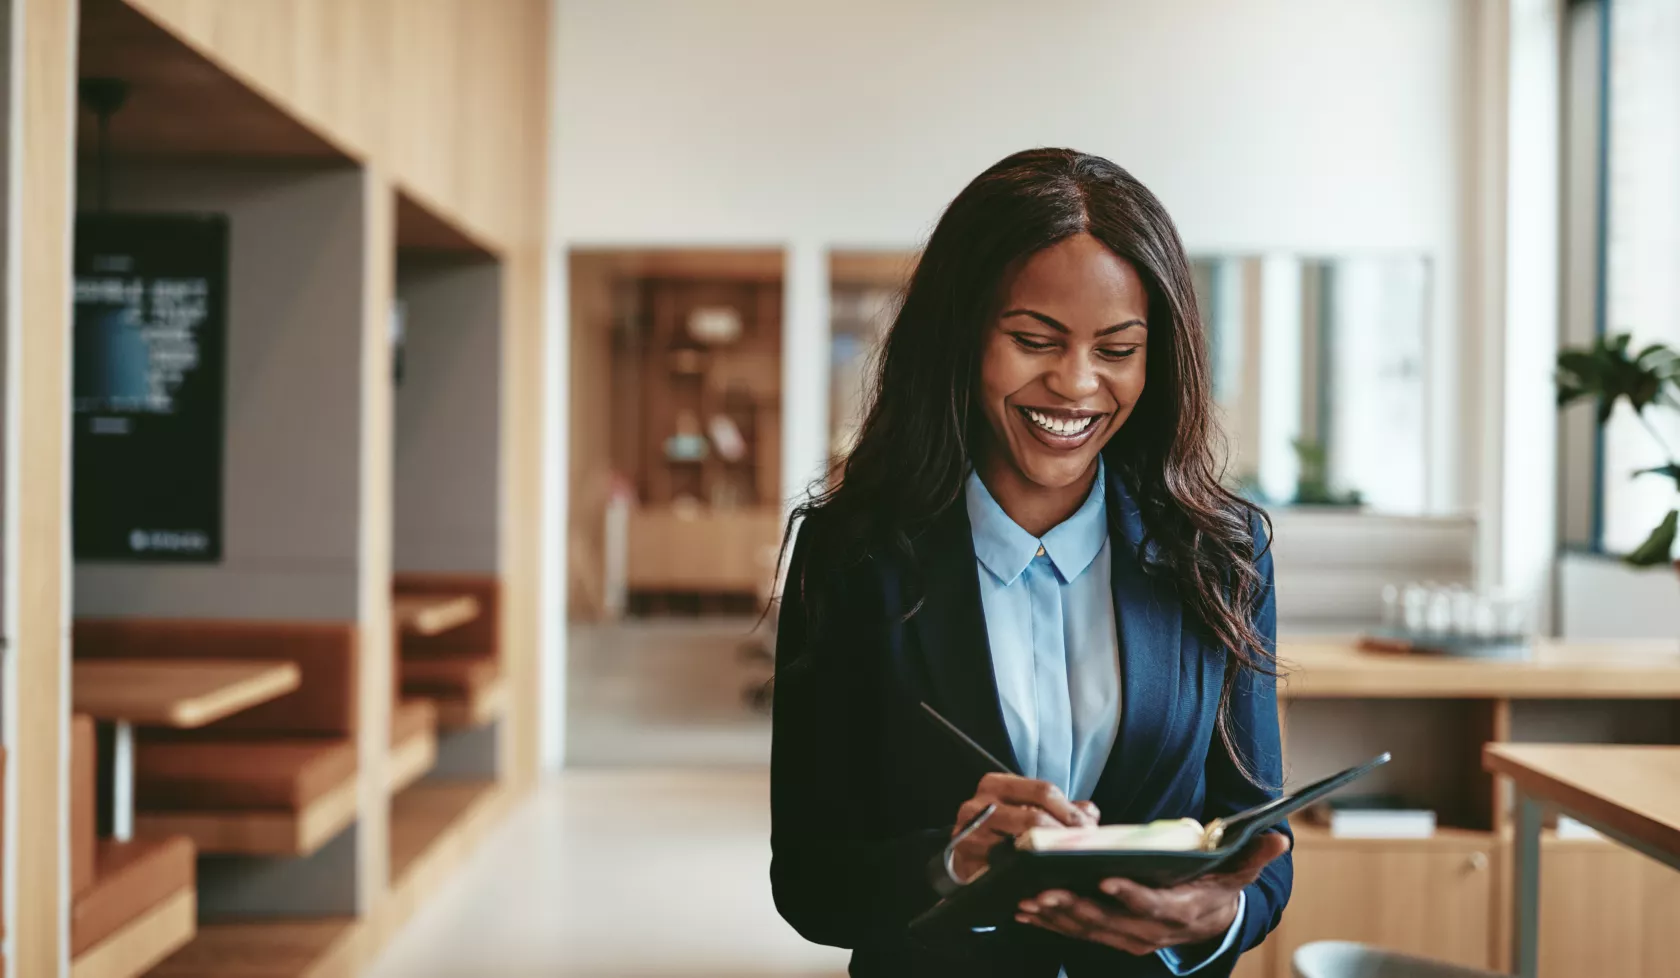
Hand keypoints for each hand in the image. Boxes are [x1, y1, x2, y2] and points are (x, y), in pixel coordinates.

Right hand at [949, 773, 1097, 881]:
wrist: (965, 853)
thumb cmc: (1002, 827)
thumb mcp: (1027, 806)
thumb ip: (1060, 808)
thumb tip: (1089, 813)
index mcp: (996, 785)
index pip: (1043, 791)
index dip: (1070, 812)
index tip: (1089, 830)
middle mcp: (978, 805)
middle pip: (1033, 818)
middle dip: (1065, 835)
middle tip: (1085, 850)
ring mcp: (970, 835)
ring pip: (1021, 847)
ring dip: (1051, 857)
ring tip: (1070, 863)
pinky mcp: (967, 863)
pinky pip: (1006, 870)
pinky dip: (1029, 874)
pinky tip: (1046, 878)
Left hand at [1014, 830, 1290, 954]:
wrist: (1208, 922)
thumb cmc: (1216, 887)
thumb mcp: (1237, 870)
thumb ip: (1254, 854)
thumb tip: (1280, 837)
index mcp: (1178, 910)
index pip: (1151, 905)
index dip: (1129, 894)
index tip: (1105, 880)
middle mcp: (1150, 930)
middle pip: (1109, 921)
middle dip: (1075, 907)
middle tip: (1044, 891)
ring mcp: (1128, 937)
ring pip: (1088, 929)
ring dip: (1056, 916)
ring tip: (1027, 900)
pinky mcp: (1111, 936)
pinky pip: (1078, 932)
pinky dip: (1052, 922)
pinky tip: (1026, 910)